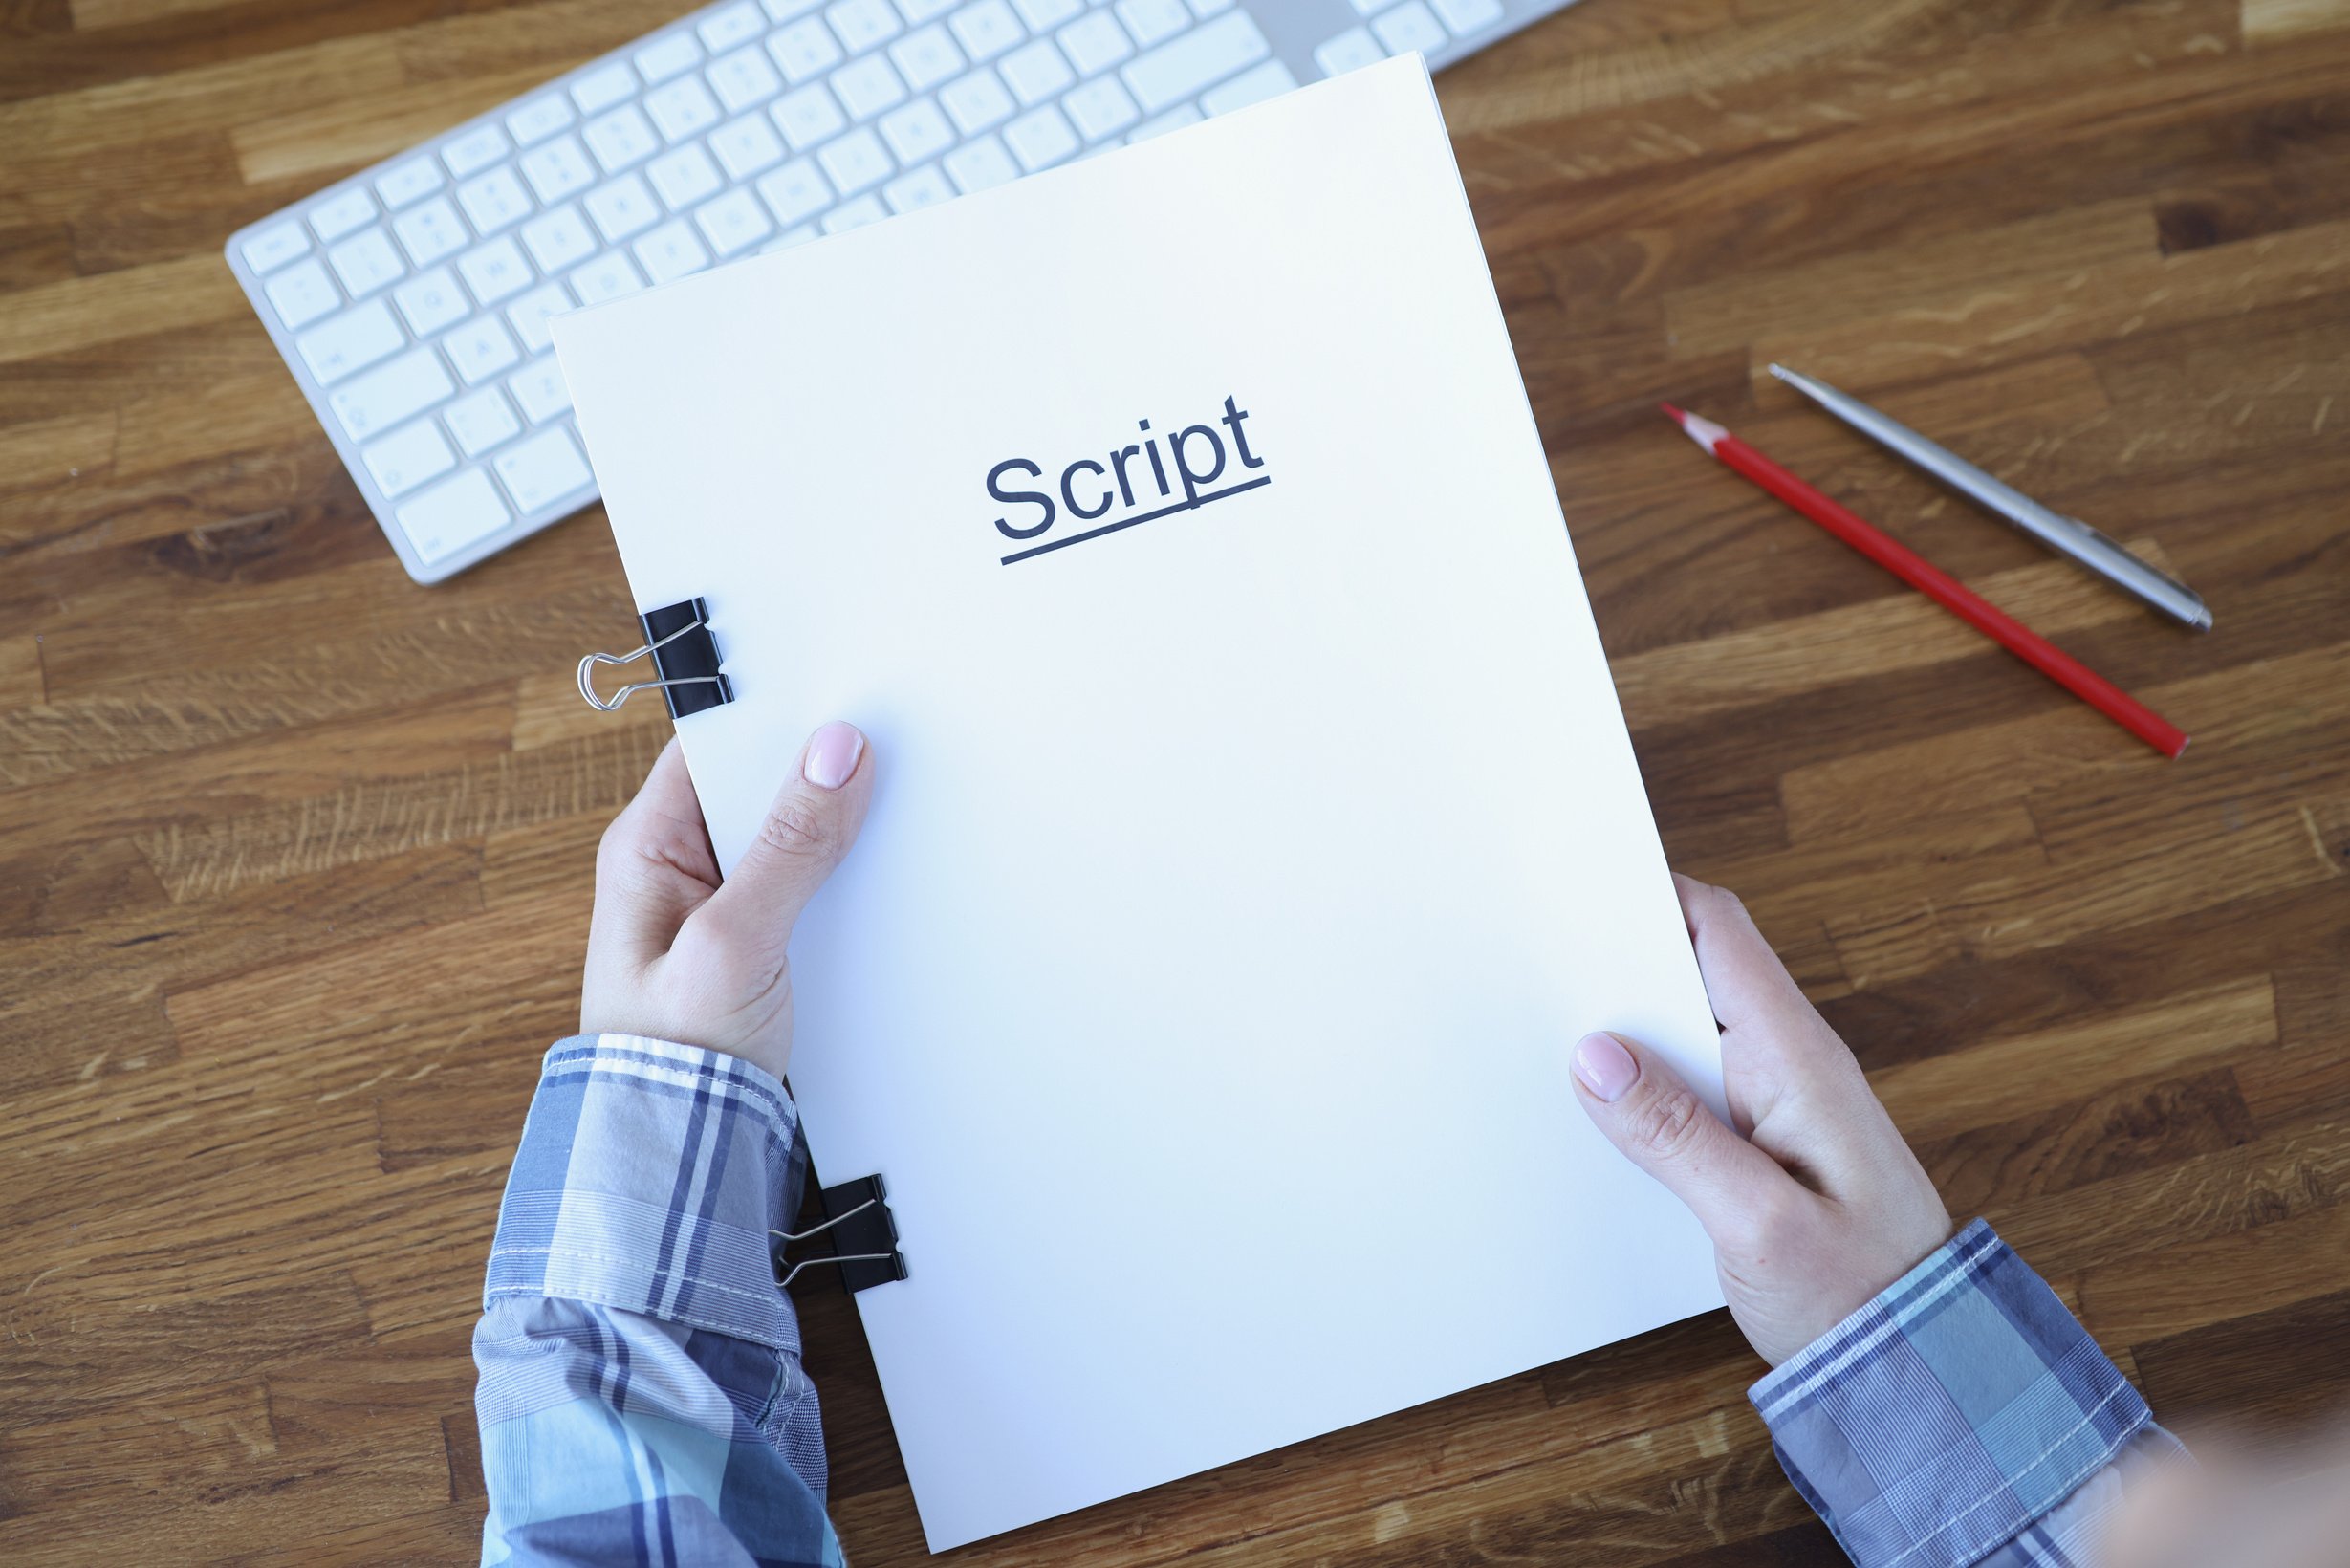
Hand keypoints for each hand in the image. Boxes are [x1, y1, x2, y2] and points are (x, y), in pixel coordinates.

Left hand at [581, 722, 872, 1081]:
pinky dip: (844, 881)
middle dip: (819, 777)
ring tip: (889, 821)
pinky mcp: (759, 942)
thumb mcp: (733, 943)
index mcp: (648, 848)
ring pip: (792, 837)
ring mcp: (722, 905)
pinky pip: (809, 886)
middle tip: (884, 761)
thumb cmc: (674, 1059)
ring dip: (838, 835)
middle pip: (761, 787)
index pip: (714, 746)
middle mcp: (681, 867)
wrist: (681, 1153)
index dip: (776, 723)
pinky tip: (879, 884)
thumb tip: (835, 752)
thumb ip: (788, 848)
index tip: (844, 710)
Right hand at [1571, 875, 1951, 1365]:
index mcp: (1795, 1057)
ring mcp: (1777, 1100)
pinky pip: (1691, 1089)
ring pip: (1684, 1032)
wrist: (1922, 1367)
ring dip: (1623, 1034)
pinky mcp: (1762, 1141)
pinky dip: (1642, 1090)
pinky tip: (1599, 1119)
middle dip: (1616, 962)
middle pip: (1691, 970)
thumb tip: (1595, 1055)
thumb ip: (1675, 1136)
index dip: (1646, 892)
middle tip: (1534, 972)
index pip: (1718, 929)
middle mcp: (1788, 1062)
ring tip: (1548, 1044)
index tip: (1570, 890)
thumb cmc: (1859, 1297)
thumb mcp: (1756, 1221)